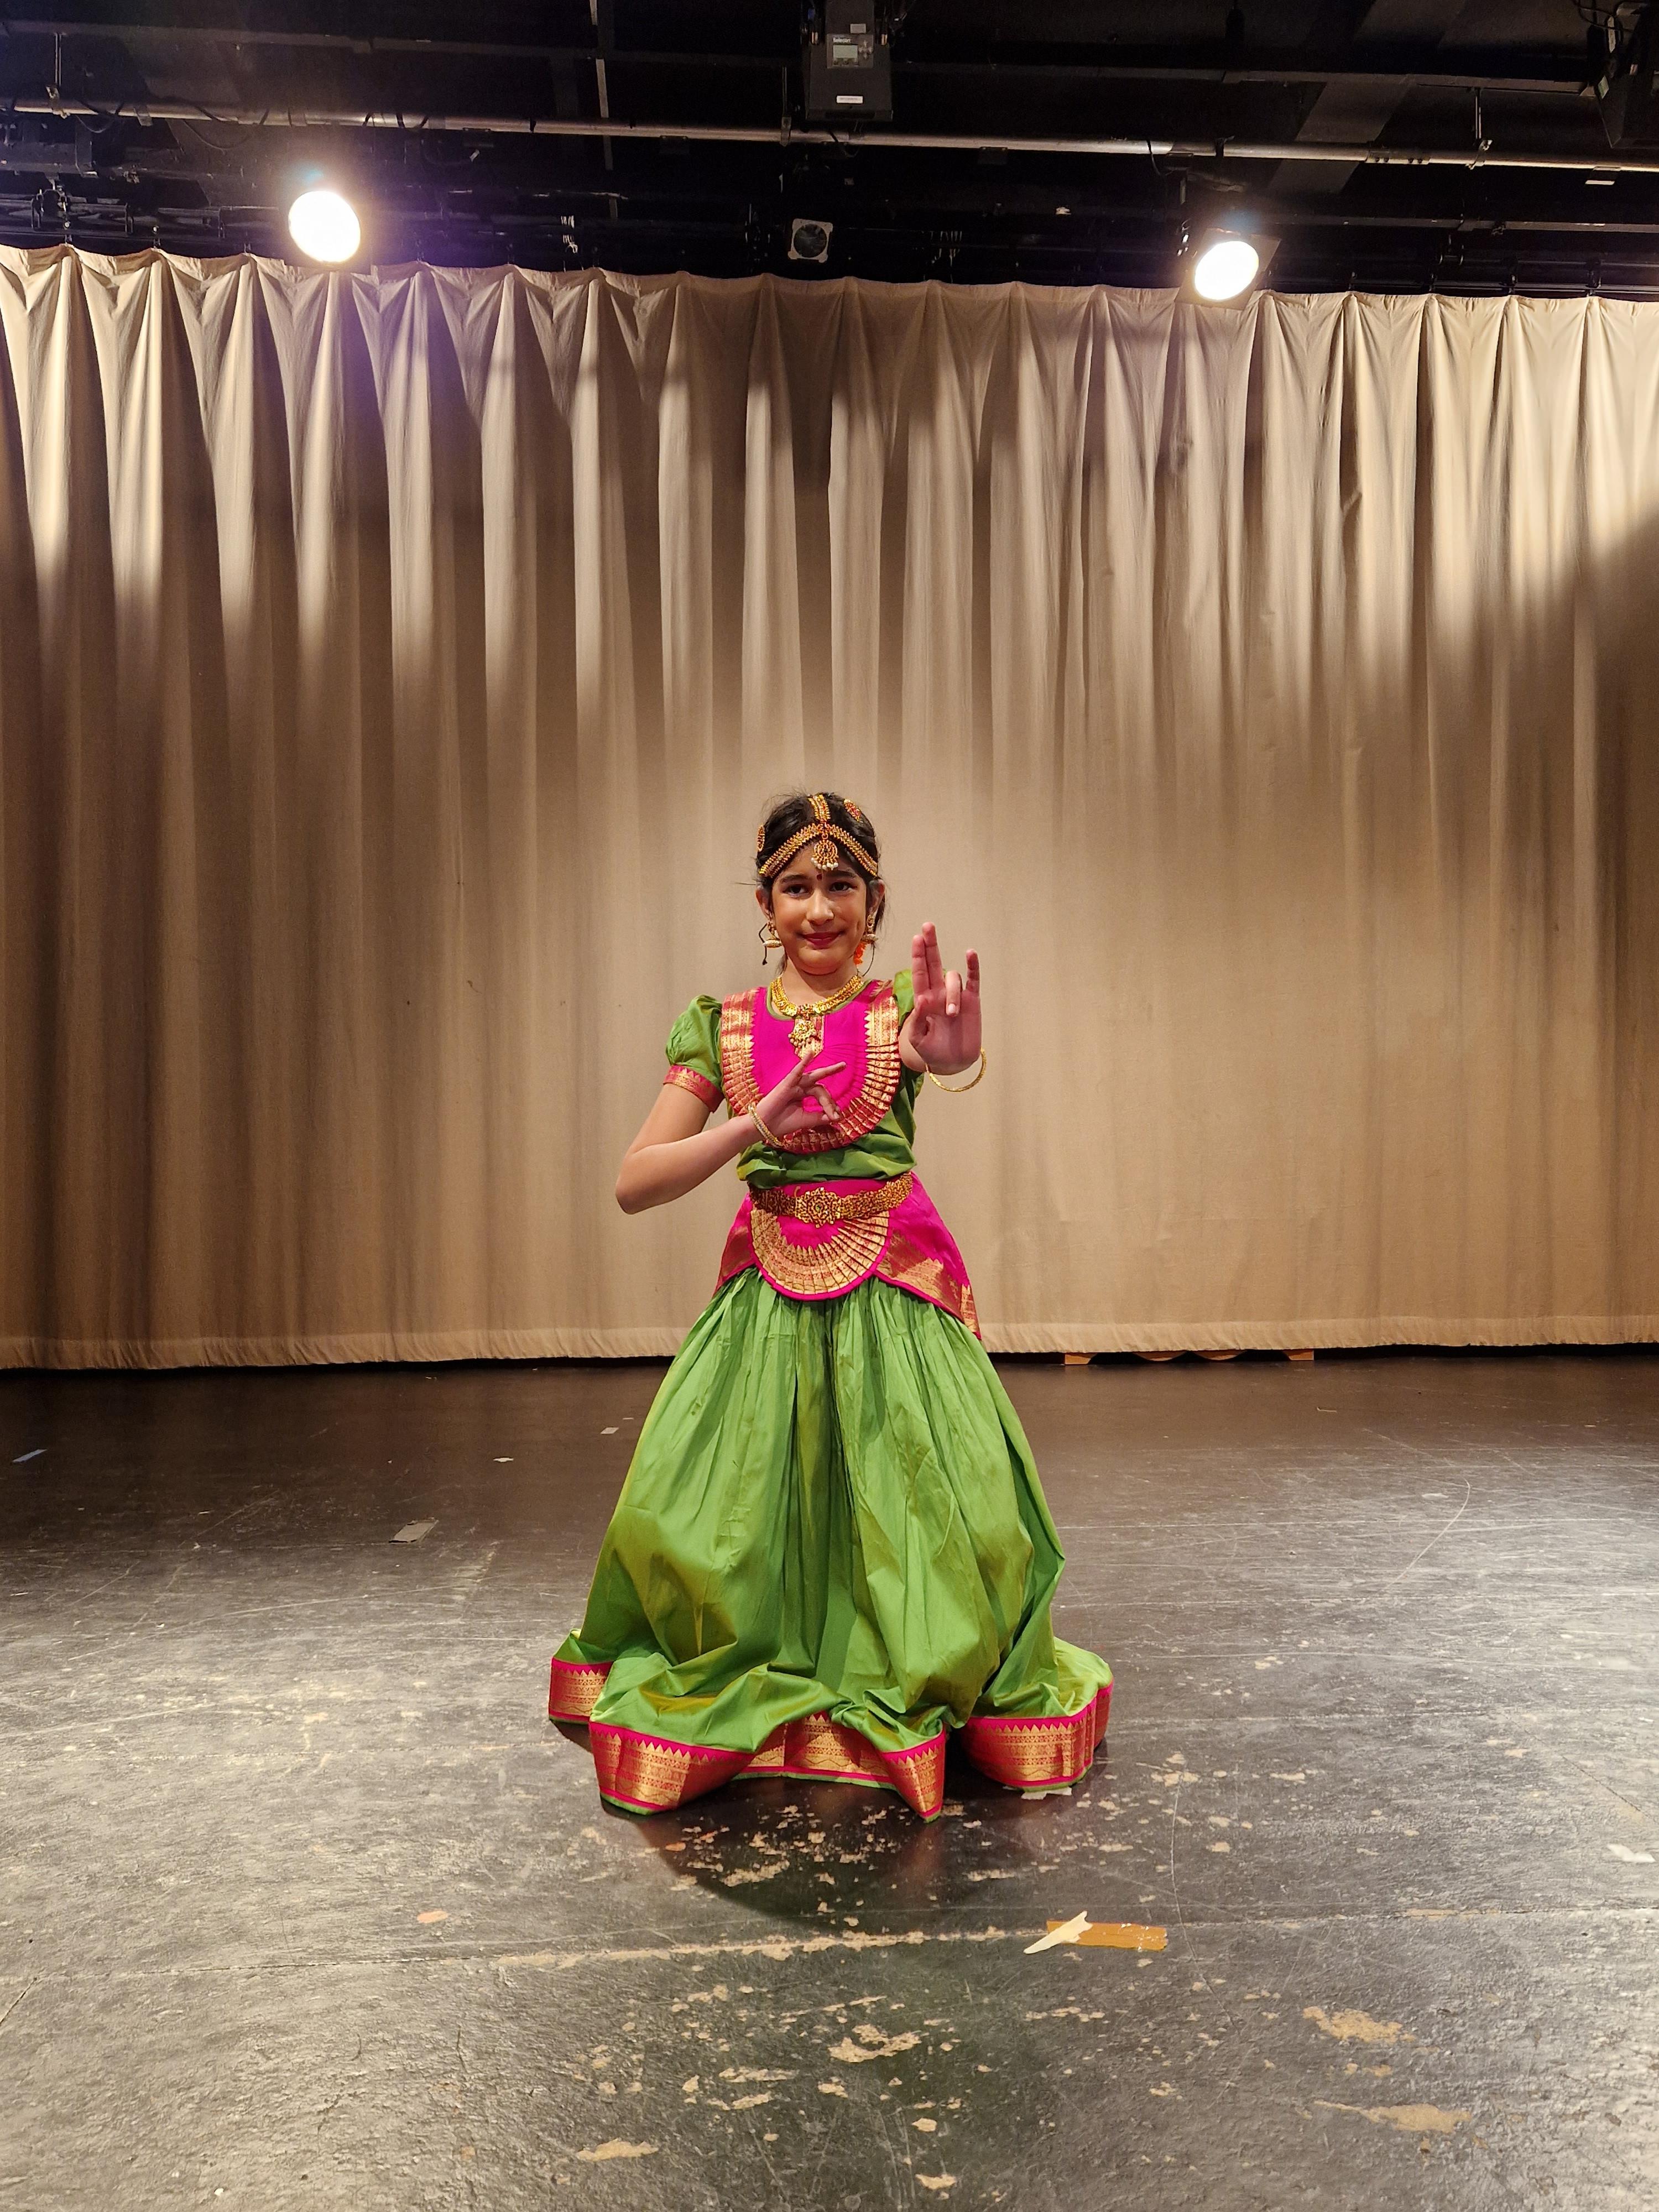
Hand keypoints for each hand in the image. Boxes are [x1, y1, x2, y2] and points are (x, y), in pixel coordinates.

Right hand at [754, 1052, 846, 1140]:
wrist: (765, 1127)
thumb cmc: (782, 1123)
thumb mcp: (806, 1120)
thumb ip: (820, 1117)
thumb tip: (837, 1117)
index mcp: (803, 1095)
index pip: (822, 1096)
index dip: (830, 1106)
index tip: (837, 1117)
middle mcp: (800, 1087)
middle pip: (820, 1087)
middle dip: (831, 1088)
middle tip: (841, 1081)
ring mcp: (793, 1084)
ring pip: (814, 1078)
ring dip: (828, 1071)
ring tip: (842, 1066)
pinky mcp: (786, 1084)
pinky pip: (796, 1071)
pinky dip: (803, 1062)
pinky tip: (810, 1053)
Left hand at [908, 923, 980, 1071]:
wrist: (953, 1063)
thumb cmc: (932, 1052)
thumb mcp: (918, 1041)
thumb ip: (918, 1022)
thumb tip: (923, 1000)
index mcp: (923, 1000)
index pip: (919, 974)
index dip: (918, 956)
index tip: (916, 939)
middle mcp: (938, 993)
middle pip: (933, 964)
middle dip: (930, 946)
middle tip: (927, 927)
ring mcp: (955, 995)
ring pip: (953, 978)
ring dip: (952, 992)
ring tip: (952, 1014)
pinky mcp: (972, 1001)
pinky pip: (973, 980)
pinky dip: (973, 967)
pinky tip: (970, 954)